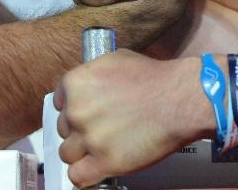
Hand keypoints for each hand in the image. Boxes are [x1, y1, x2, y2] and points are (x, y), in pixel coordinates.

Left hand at [53, 50, 206, 187]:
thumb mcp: (115, 60)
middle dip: (80, 130)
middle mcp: (76, 110)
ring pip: (68, 154)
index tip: (87, 114)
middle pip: (64, 129)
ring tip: (103, 148)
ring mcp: (88, 138)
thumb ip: (93, 76)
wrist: (178, 99)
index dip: (74, 109)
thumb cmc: (153, 78)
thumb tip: (86, 88)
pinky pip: (78, 177)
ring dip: (83, 153)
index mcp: (75, 83)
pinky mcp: (104, 162)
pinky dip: (85, 175)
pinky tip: (97, 168)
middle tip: (102, 129)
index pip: (59, 104)